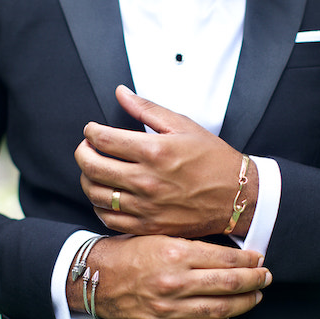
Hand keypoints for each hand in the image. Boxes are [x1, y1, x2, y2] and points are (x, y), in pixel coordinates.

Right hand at [66, 235, 271, 318]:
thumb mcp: (159, 236)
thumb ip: (191, 243)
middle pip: (229, 284)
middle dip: (255, 280)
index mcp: (175, 253)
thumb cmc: (126, 253)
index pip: (225, 259)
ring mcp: (169, 308)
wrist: (95, 277)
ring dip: (245, 302)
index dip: (248, 260)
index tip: (257, 259)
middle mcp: (174, 281)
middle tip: (266, 276)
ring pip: (221, 309)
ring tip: (254, 296)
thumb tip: (227, 252)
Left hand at [74, 85, 257, 237]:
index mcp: (154, 151)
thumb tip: (121, 93)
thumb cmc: (213, 160)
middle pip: (92, 166)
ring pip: (96, 194)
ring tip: (94, 170)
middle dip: (82, 153)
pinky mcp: (149, 226)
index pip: (103, 139)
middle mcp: (147, 180)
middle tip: (86, 147)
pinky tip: (106, 196)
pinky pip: (109, 218)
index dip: (91, 131)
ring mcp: (146, 206)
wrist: (237, 197)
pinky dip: (100, 206)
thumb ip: (147, 109)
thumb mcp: (183, 126)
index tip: (92, 130)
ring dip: (87, 178)